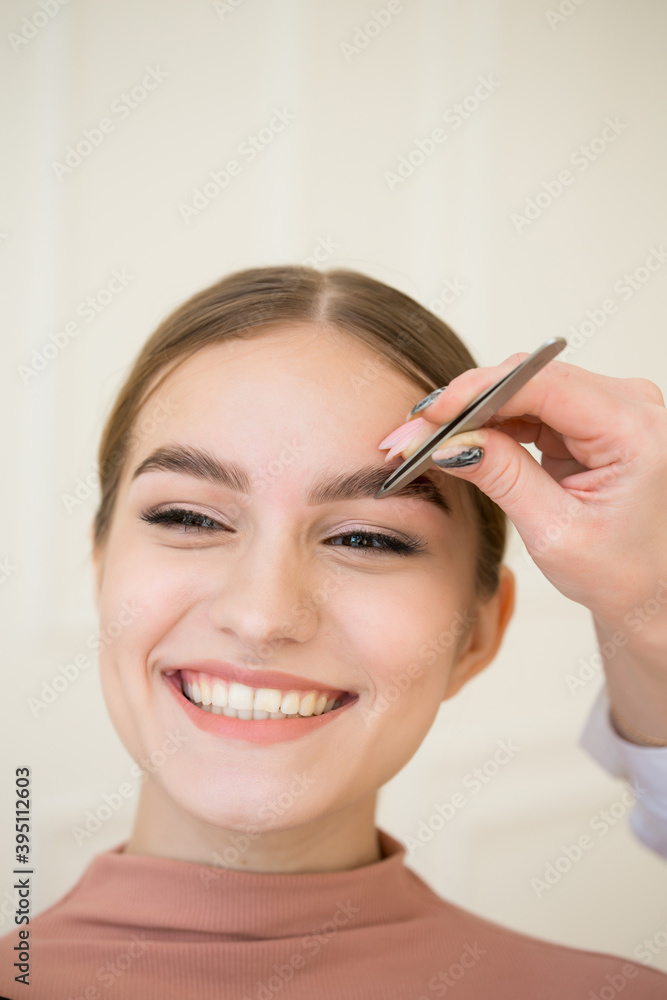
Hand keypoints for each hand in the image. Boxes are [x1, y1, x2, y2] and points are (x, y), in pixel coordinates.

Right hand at [379, 354, 666, 630]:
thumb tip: (449, 443)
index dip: (481, 391)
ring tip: (425, 441)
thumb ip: (503, 478)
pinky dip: (491, 422)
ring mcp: (612, 408)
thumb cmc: (621, 571)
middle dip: (466, 404)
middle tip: (413, 434)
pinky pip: (531, 405)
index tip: (433, 413)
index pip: (546, 386)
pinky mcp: (591, 418)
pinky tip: (458, 439)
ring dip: (473, 413)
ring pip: (525, 389)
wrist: (649, 588)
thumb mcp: (555, 532)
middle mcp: (632, 407)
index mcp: (638, 432)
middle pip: (531, 381)